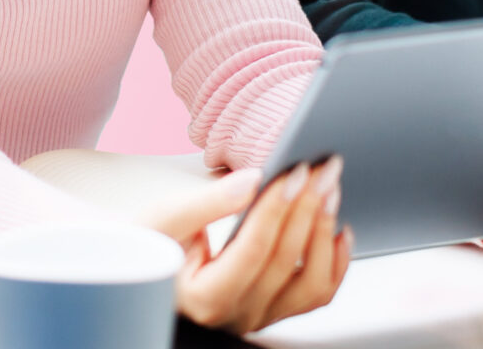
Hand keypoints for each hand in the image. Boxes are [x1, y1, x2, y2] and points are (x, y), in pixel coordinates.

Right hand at [142, 159, 350, 333]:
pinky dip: (334, 261)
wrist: (145, 268)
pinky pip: (317, 294)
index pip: (253, 249)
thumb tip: (254, 181)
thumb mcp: (165, 219)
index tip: (296, 171)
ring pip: (311, 284)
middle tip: (323, 168)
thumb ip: (209, 202)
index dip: (277, 207)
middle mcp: (237, 314)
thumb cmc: (149, 243)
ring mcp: (260, 315)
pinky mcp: (274, 307)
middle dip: (307, 208)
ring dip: (324, 232)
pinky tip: (338, 228)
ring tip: (329, 191)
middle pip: (286, 262)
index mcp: (205, 298)